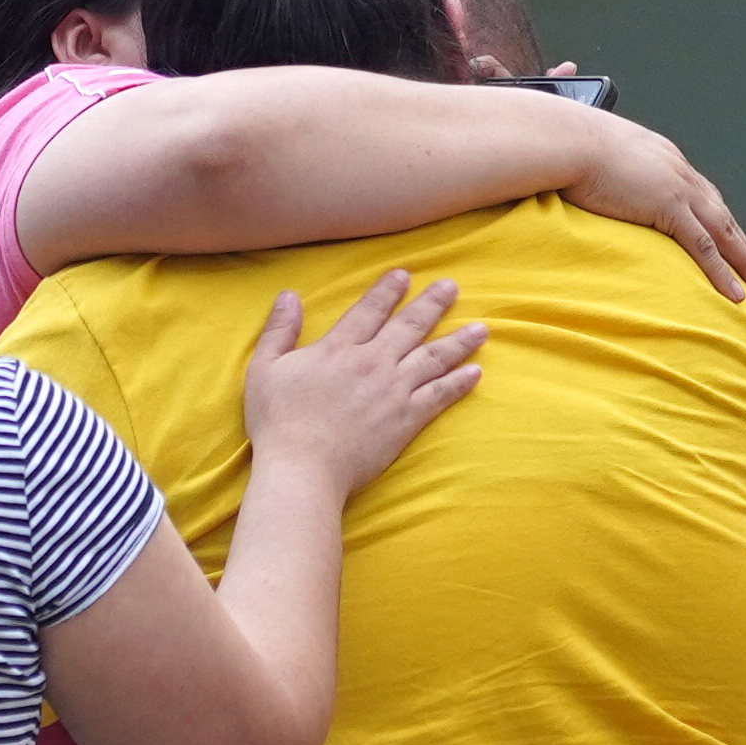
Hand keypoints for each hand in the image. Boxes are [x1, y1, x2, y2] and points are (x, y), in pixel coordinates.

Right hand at [241, 268, 482, 505]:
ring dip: (459, 341)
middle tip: (452, 287)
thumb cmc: (277, 422)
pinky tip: (475, 372)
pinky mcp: (406, 420)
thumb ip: (279, 330)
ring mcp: (394, 391)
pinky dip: (459, 383)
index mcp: (339, 348)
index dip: (388, 291)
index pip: (369, 310)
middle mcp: (372, 362)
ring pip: (433, 357)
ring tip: (481, 328)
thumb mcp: (265, 368)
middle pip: (410, 326)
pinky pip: (440, 396)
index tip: (405, 276)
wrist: (303, 468)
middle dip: (433, 303)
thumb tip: (288, 296)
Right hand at [563, 114, 745, 322]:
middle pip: (730, 227)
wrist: (566, 138)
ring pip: (727, 238)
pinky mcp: (667, 205)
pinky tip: (738, 297)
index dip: (729, 240)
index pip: (709, 211)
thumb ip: (616, 177)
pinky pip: (702, 246)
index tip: (744, 263)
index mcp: (672, 171)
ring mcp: (680, 192)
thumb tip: (606, 188)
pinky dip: (722, 272)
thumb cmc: (573, 148)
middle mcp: (685, 179)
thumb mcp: (603, 164)